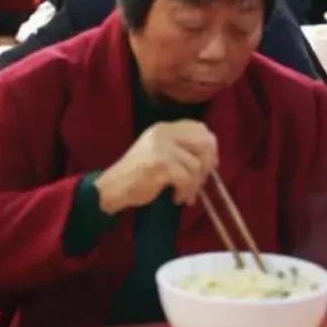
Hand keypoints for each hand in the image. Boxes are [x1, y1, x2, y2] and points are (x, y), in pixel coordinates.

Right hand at [94, 120, 218, 213]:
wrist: (114, 187)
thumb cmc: (138, 174)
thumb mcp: (158, 152)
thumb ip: (180, 149)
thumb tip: (212, 158)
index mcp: (164, 128)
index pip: (200, 128)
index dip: (210, 146)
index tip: (207, 164)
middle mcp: (163, 133)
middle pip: (204, 143)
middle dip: (207, 165)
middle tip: (199, 181)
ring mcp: (161, 148)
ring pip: (196, 165)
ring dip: (194, 185)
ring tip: (185, 194)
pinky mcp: (160, 164)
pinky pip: (186, 179)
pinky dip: (185, 192)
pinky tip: (176, 198)